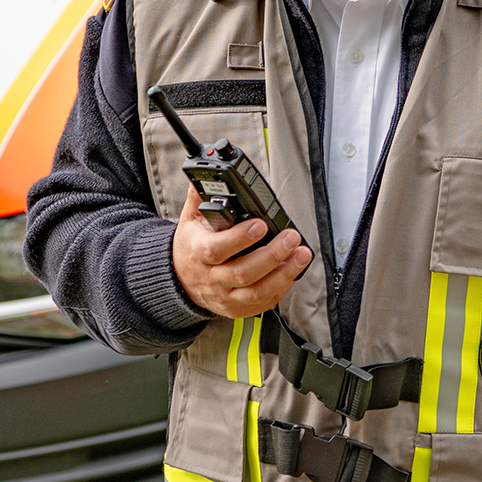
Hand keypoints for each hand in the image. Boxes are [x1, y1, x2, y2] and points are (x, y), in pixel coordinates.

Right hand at [172, 185, 312, 317]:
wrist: (180, 281)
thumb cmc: (190, 248)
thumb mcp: (189, 220)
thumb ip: (198, 197)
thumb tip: (203, 173)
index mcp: (199, 253)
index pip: (217, 249)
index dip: (239, 238)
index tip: (260, 224)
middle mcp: (212, 278)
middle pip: (243, 272)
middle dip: (271, 254)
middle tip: (291, 237)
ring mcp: (225, 296)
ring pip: (256, 291)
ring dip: (283, 274)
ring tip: (302, 255)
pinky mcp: (237, 307)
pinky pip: (262, 302)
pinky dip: (281, 288)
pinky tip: (293, 272)